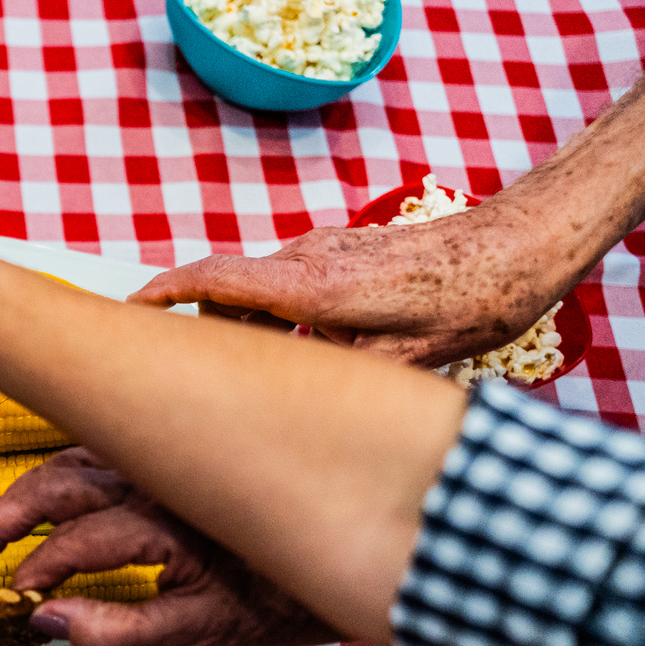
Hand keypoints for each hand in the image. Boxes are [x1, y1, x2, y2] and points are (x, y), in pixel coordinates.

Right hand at [0, 449, 340, 645]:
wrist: (370, 545)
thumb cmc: (286, 596)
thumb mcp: (206, 631)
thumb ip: (122, 630)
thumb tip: (48, 623)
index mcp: (170, 522)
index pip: (78, 540)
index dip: (37, 571)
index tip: (15, 600)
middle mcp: (166, 477)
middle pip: (64, 481)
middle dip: (8, 515)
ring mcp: (172, 459)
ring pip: (83, 456)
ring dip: (33, 488)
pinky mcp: (181, 451)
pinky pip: (112, 446)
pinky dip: (73, 466)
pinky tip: (55, 489)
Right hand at [125, 208, 561, 369]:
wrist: (522, 246)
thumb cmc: (469, 298)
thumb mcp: (399, 359)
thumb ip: (333, 374)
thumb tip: (288, 399)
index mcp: (310, 286)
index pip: (211, 279)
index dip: (159, 295)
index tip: (122, 314)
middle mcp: (309, 259)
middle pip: (226, 289)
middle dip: (201, 328)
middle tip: (186, 370)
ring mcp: (327, 249)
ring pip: (261, 289)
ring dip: (251, 326)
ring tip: (262, 373)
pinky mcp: (345, 251)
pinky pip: (291, 284)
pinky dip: (281, 315)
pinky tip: (314, 350)